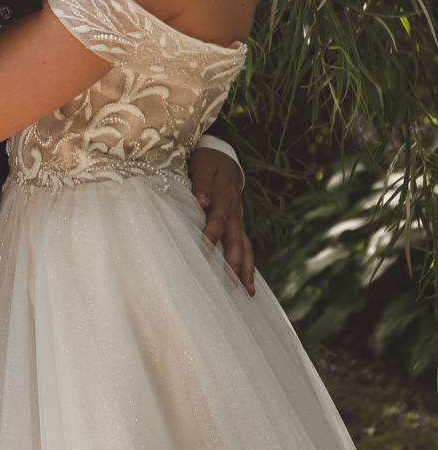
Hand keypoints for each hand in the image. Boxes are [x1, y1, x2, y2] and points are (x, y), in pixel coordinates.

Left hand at [188, 148, 254, 294]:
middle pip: (236, 241)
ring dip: (247, 270)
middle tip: (232, 285)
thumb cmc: (208, 162)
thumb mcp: (203, 166)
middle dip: (235, 264)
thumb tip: (201, 201)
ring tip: (248, 293)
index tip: (204, 254)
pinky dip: (248, 264)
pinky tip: (248, 282)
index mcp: (224, 198)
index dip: (211, 236)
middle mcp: (235, 212)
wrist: (225, 157)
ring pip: (245, 247)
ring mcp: (239, 220)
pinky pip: (246, 246)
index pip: (217, 221)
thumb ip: (201, 184)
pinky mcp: (238, 224)